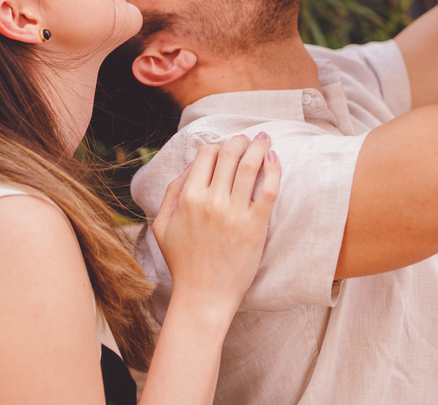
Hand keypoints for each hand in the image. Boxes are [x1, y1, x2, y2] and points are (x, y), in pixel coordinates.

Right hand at [153, 133, 280, 319]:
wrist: (203, 297)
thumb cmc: (183, 264)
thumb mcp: (162, 227)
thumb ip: (171, 194)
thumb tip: (189, 168)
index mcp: (188, 198)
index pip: (206, 154)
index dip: (217, 147)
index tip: (226, 149)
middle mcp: (211, 201)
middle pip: (230, 154)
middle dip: (240, 141)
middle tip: (249, 139)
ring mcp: (234, 214)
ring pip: (250, 166)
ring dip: (259, 147)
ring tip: (265, 140)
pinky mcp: (256, 227)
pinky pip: (269, 190)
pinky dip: (274, 169)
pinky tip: (274, 160)